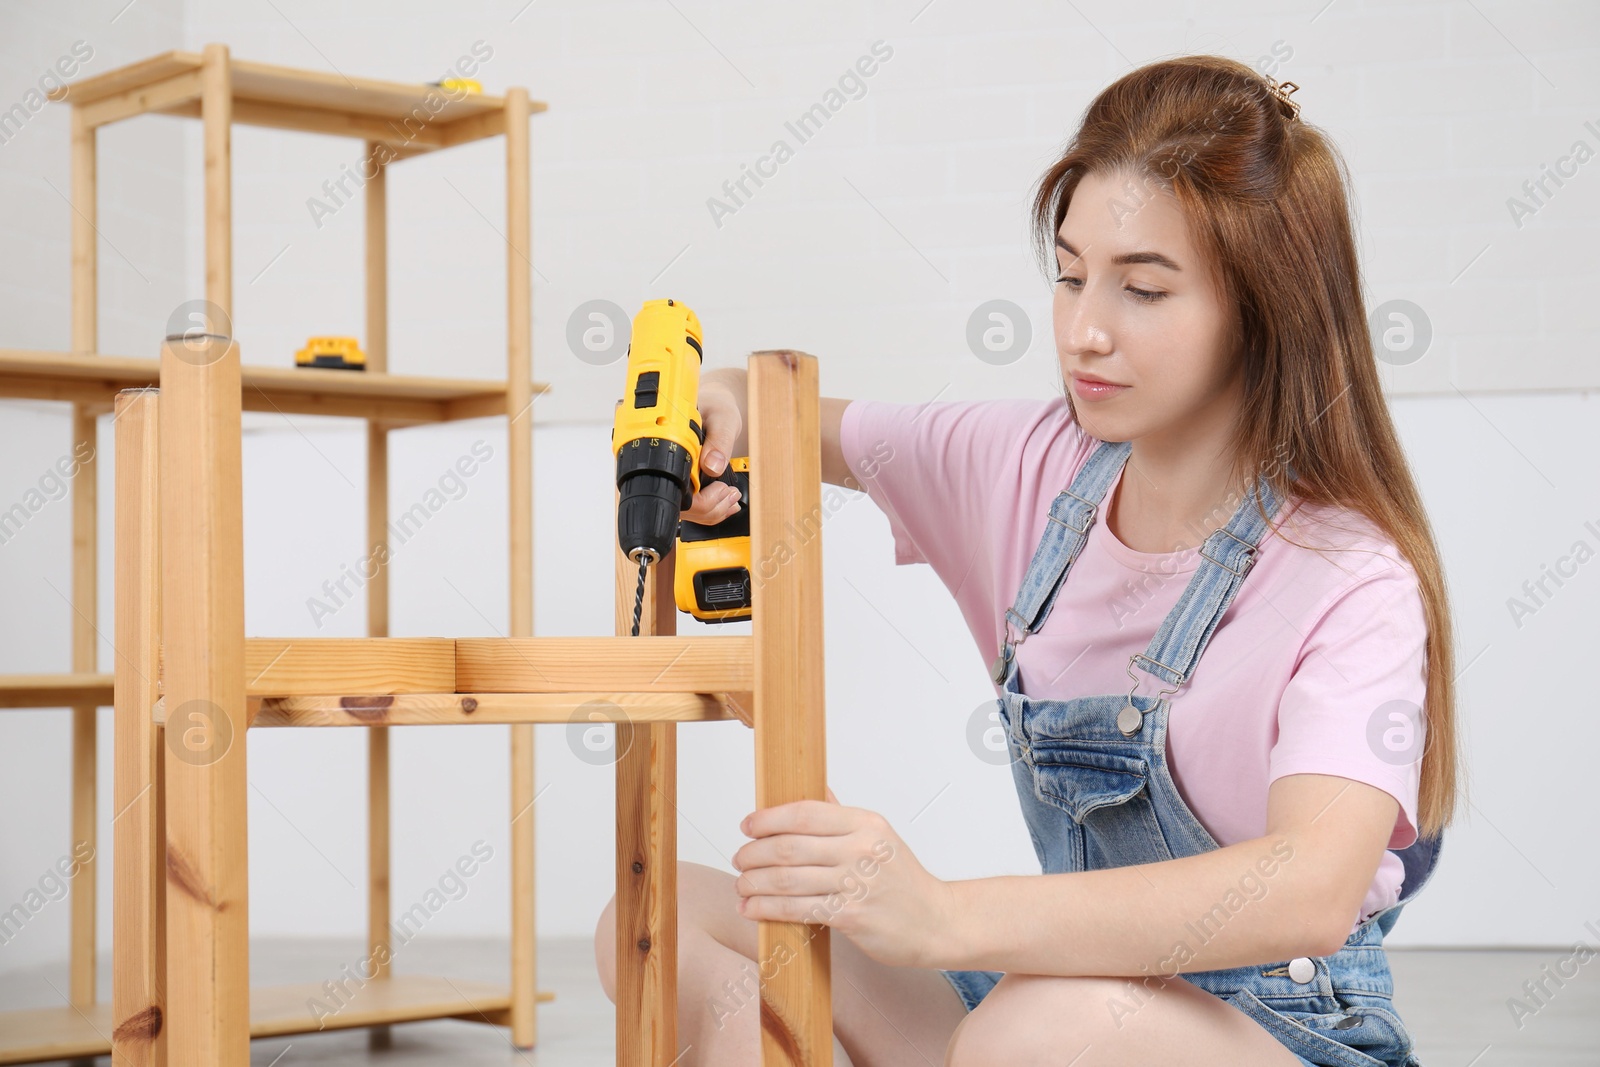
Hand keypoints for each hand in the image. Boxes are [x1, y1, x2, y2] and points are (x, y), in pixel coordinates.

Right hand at [681, 369, 745, 525]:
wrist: (713, 404)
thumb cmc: (714, 407)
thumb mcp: (722, 418)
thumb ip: (719, 441)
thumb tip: (713, 465)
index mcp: (667, 447)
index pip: (677, 492)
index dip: (703, 499)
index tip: (722, 487)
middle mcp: (666, 465)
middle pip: (683, 508)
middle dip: (712, 507)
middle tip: (731, 492)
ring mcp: (674, 476)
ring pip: (688, 512)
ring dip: (713, 510)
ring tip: (730, 495)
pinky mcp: (683, 482)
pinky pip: (693, 507)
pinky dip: (711, 509)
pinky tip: (724, 499)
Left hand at [731, 786, 959, 968]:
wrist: (935, 922)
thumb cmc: (904, 881)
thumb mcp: (879, 836)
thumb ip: (841, 815)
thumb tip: (812, 788)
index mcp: (866, 824)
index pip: (805, 813)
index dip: (768, 819)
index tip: (748, 826)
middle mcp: (861, 850)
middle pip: (790, 846)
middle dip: (755, 853)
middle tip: (740, 859)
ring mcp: (856, 884)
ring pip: (789, 879)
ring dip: (755, 883)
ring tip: (741, 885)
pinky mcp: (851, 916)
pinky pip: (798, 909)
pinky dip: (768, 909)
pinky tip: (753, 909)